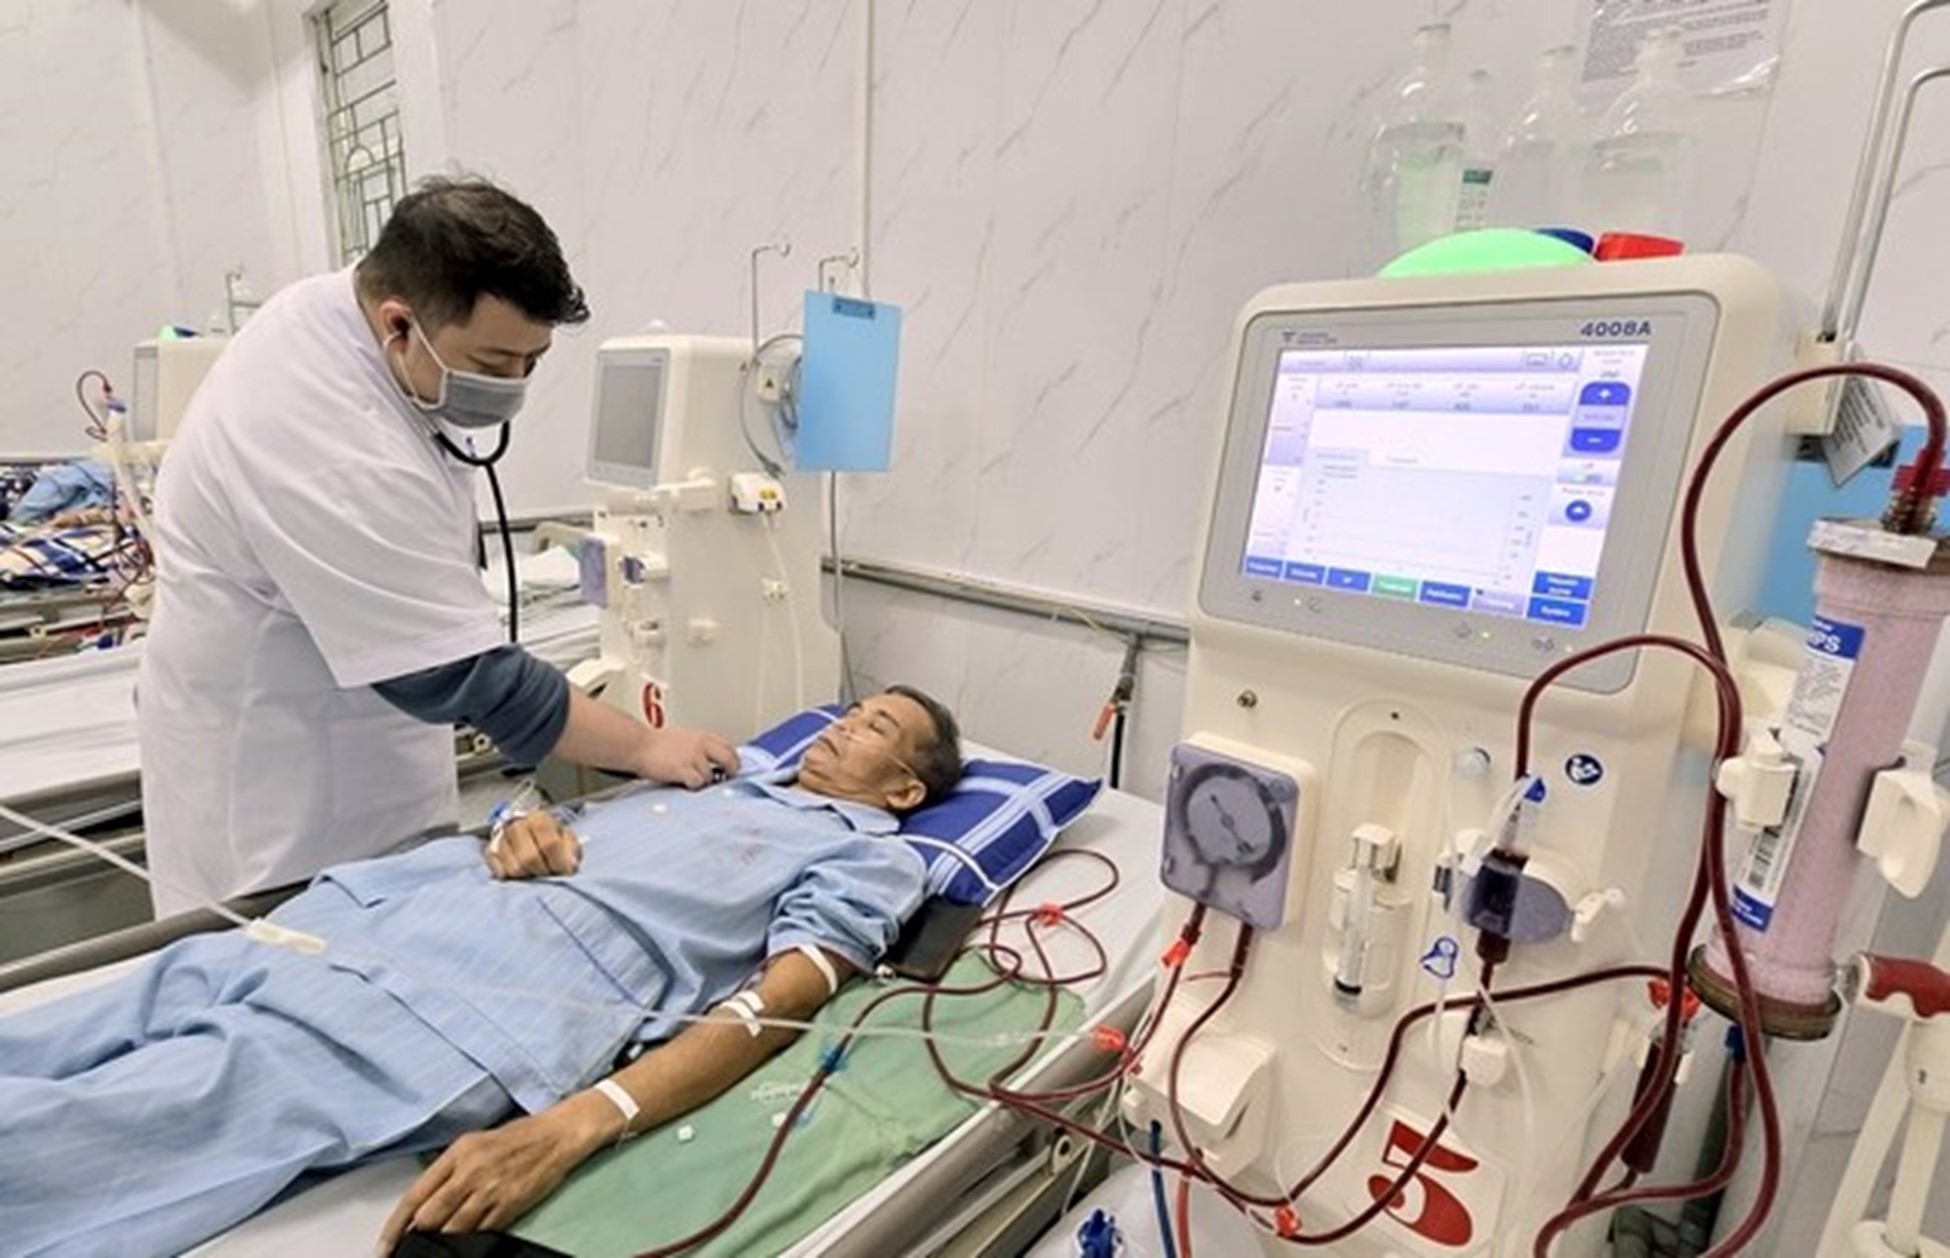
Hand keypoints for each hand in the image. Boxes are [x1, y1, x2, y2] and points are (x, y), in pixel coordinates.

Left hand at [379, 1105, 607, 1248]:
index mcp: (458, 1152)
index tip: (384, 1245)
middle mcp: (471, 1171)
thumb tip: (424, 1203)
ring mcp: (491, 1190)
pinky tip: (468, 1239)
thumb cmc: (518, 1137)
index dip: (395, 1225)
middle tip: (413, 1245)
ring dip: (444, 1240)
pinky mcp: (510, 1205)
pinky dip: (471, 1239)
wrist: (557, 1135)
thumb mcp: (474, 1143)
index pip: (415, 1195)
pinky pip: (482, 1232)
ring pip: (454, 1230)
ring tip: (440, 1243)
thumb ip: (448, 1170)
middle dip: (419, 1235)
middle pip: (430, 1217)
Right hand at [484, 812, 580, 879]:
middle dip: (543, 871)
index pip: (549, 844)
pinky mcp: (489, 853)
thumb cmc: (551, 839)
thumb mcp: (568, 841)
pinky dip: (512, 878)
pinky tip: (522, 873)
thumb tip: (569, 866)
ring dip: (528, 876)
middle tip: (549, 873)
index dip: (559, 862)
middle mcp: (516, 825)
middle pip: (529, 858)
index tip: (566, 871)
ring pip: (514, 869)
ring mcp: (500, 838)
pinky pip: (500, 872)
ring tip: (536, 872)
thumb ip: (571, 851)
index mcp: (539, 818)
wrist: (530, 835)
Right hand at [635, 725, 738, 788]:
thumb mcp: (685, 739)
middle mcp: (702, 745)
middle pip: (729, 760)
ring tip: (688, 778)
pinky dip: (692, 786)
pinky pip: (698, 783)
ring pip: (711, 776)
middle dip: (731, 771)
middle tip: (726, 778)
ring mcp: (694, 757)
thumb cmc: (656, 744)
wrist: (638, 745)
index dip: (733, 760)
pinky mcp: (684, 770)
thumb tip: (715, 760)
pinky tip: (683, 782)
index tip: (732, 768)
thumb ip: (701, 747)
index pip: (729, 748)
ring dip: (703, 781)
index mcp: (703, 736)